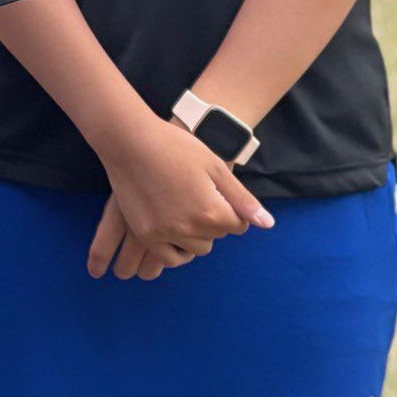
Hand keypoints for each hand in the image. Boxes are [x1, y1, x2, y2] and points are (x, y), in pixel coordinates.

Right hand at [88, 113, 272, 279]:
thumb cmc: (173, 146)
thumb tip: (267, 224)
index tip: (216, 193)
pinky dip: (176, 249)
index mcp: (211, 211)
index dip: (231, 209)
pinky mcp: (145, 233)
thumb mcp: (213, 166)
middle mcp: (189, 227)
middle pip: (216, 236)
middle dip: (214, 220)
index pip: (238, 226)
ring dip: (196, 234)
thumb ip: (242, 199)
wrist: (128, 140)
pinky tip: (174, 231)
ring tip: (185, 209)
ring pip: (196, 248)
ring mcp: (164, 232)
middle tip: (197, 195)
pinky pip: (168, 257)